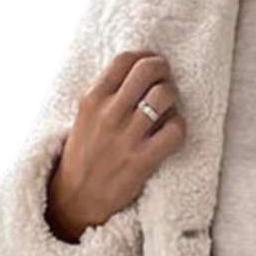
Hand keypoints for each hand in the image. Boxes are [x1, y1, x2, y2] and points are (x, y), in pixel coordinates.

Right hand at [46, 48, 184, 239]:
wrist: (76, 198)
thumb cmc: (85, 154)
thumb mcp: (85, 116)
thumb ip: (107, 93)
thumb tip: (138, 69)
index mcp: (92, 98)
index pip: (125, 59)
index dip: (145, 57)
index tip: (151, 65)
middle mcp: (109, 113)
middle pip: (148, 70)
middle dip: (164, 70)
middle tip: (165, 81)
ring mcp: (126, 137)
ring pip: (164, 95)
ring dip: (173, 97)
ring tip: (168, 108)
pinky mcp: (142, 160)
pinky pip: (175, 130)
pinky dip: (179, 126)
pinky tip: (171, 132)